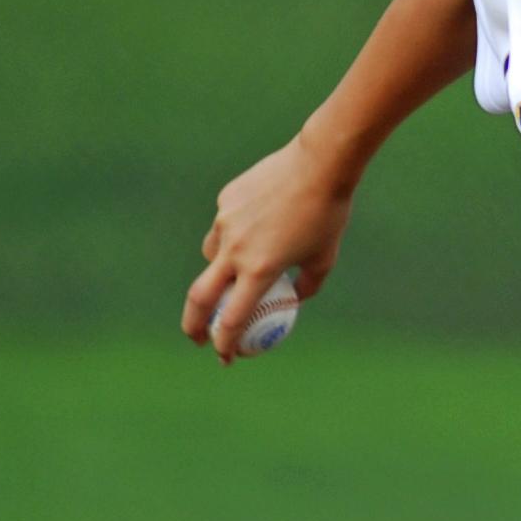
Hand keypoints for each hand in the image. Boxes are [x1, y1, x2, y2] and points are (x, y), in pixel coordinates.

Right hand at [181, 135, 354, 363]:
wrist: (319, 164)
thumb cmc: (328, 215)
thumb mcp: (324, 257)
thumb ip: (306, 284)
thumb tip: (293, 300)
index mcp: (260, 268)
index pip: (232, 319)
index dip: (225, 343)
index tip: (225, 356)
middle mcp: (236, 249)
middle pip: (199, 297)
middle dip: (193, 324)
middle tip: (198, 338)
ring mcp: (226, 222)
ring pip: (211, 256)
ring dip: (217, 272)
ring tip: (237, 273)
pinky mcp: (225, 200)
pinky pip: (224, 226)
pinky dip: (234, 235)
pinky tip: (256, 224)